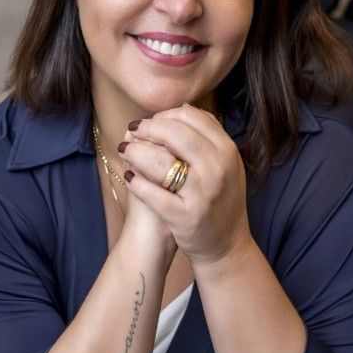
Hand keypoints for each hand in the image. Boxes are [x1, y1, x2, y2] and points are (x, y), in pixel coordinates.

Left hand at [119, 104, 251, 264]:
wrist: (227, 244)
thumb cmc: (220, 199)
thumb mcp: (225, 163)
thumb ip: (208, 135)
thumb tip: (181, 108)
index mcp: (227, 151)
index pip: (191, 117)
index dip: (164, 115)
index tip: (150, 122)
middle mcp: (217, 169)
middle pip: (175, 132)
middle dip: (147, 128)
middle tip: (133, 131)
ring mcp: (202, 193)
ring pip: (159, 160)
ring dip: (135, 152)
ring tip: (125, 151)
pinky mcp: (185, 217)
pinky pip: (153, 194)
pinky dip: (137, 182)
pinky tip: (130, 177)